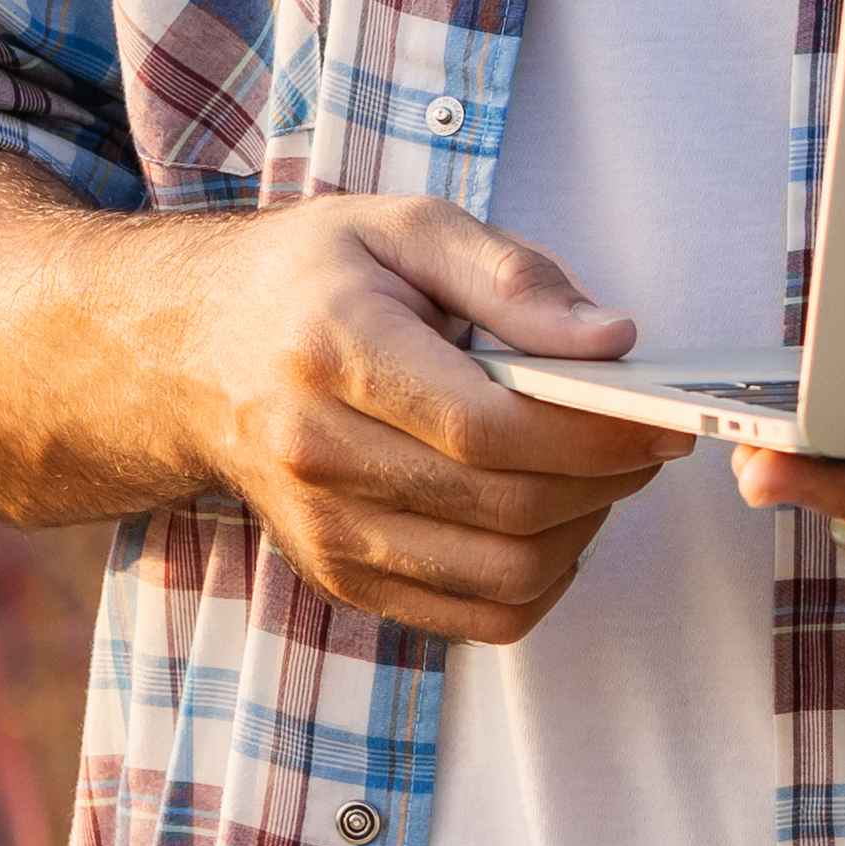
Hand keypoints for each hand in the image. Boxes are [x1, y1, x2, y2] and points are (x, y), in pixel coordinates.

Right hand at [167, 196, 695, 648]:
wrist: (188, 349)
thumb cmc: (305, 281)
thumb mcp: (403, 226)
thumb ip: (511, 277)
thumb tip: (609, 341)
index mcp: (332, 350)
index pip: (489, 428)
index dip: (593, 435)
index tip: (656, 418)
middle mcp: (315, 452)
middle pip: (507, 509)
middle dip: (605, 481)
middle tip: (641, 441)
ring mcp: (324, 529)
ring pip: (503, 576)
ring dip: (581, 534)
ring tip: (592, 476)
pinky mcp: (339, 577)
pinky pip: (475, 618)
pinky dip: (537, 582)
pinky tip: (542, 523)